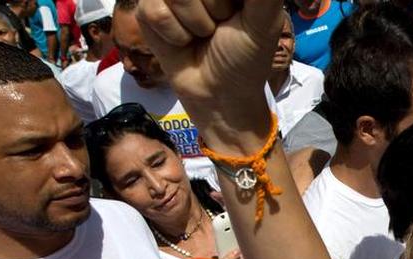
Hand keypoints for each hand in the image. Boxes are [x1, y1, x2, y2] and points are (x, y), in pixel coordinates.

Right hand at [136, 0, 280, 147]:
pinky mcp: (148, 9)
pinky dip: (175, 34)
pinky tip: (183, 42)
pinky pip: (156, 11)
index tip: (231, 16)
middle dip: (215, 8)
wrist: (219, 95)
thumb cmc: (245, 58)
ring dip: (196, 23)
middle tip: (222, 24)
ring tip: (203, 34)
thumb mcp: (263, 21)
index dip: (222, 3)